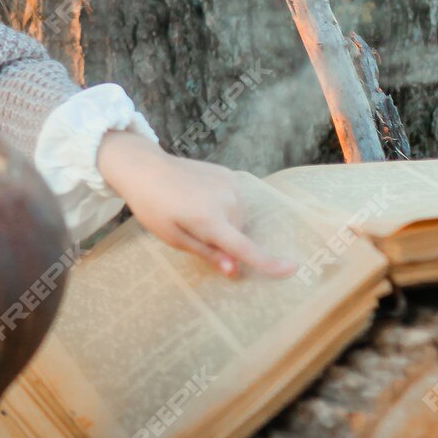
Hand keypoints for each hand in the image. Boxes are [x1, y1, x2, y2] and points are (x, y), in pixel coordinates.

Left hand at [96, 131, 296, 278]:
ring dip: (224, 222)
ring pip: (238, 219)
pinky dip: (224, 206)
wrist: (146, 168)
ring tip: (193, 209)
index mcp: (209, 220)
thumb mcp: (173, 237)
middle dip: (223, 240)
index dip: (268, 262)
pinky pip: (235, 201)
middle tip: (191, 227)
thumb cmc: (153, 207)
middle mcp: (226, 201)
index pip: (244, 248)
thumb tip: (235, 270)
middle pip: (238, 235)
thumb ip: (207, 253)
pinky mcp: (229, 174)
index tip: (291, 269)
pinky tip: (200, 197)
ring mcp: (230, 184)